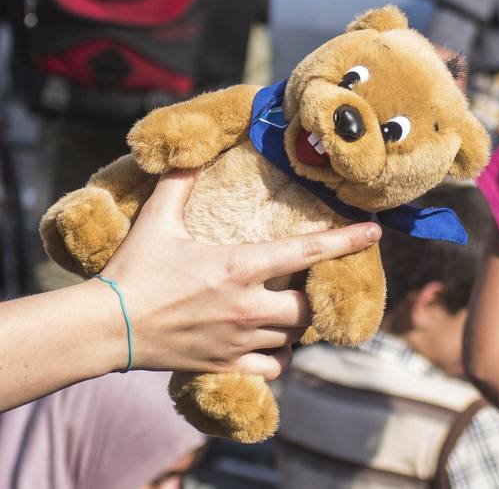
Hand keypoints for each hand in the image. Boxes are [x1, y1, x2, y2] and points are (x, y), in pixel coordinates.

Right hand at [99, 169, 380, 377]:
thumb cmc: (132, 271)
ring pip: (294, 338)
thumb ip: (180, 182)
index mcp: (240, 266)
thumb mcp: (157, 219)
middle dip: (313, 296)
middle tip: (303, 286)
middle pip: (308, 306)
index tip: (375, 232)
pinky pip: (273, 369)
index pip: (308, 250)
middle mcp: (247, 305)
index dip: (346, 240)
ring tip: (285, 313)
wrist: (104, 328)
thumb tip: (189, 148)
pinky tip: (271, 345)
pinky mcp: (225, 367)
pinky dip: (279, 359)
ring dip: (296, 326)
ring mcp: (238, 340)